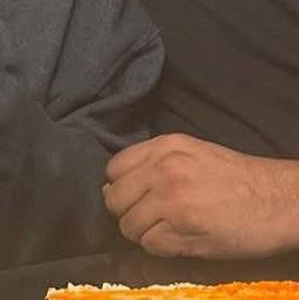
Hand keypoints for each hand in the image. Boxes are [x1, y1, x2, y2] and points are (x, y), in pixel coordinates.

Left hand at [104, 133, 298, 258]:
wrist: (280, 200)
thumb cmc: (239, 179)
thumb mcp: (192, 153)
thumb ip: (154, 162)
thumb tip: (114, 184)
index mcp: (164, 147)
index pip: (114, 169)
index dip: (121, 186)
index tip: (134, 196)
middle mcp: (163, 171)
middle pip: (115, 199)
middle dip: (127, 212)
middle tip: (147, 218)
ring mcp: (172, 201)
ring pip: (129, 225)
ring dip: (143, 233)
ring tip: (166, 231)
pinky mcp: (185, 231)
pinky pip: (150, 245)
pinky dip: (160, 248)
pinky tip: (179, 241)